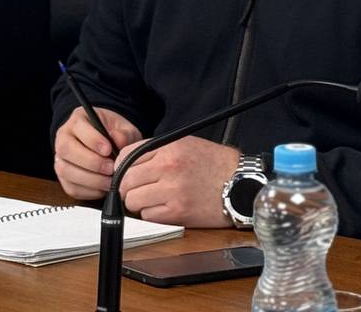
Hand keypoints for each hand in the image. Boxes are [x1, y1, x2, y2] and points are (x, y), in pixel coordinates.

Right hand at [54, 106, 142, 200]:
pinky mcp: (64, 178)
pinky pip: (71, 187)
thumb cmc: (115, 135)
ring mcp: (61, 158)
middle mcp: (64, 137)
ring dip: (91, 179)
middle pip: (66, 149)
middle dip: (91, 162)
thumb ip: (123, 133)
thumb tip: (118, 141)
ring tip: (109, 180)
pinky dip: (89, 191)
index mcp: (78, 120)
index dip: (92, 140)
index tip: (108, 150)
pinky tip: (103, 187)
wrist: (110, 146)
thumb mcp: (124, 128)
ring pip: (65, 170)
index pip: (78, 128)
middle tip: (111, 168)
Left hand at [116, 134, 238, 226]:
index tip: (124, 172)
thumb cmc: (214, 163)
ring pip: (133, 201)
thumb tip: (127, 161)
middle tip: (136, 188)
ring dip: (138, 202)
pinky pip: (148, 217)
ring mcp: (172, 192)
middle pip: (125, 181)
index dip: (120, 167)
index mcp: (167, 149)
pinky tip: (163, 208)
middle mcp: (167, 169)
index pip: (125, 157)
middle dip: (126, 187)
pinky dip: (152, 214)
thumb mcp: (184, 144)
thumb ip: (156, 150)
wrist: (240, 184)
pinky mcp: (179, 214)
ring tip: (151, 198)